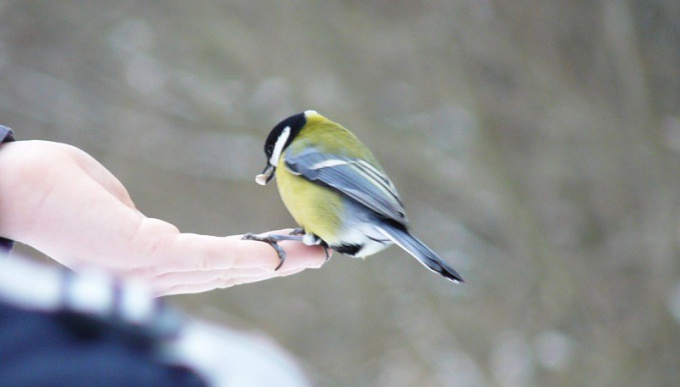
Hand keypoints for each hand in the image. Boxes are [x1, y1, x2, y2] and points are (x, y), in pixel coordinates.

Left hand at [0, 140, 326, 295]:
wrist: (14, 185)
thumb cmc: (56, 188)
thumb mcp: (111, 204)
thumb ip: (138, 218)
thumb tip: (149, 219)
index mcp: (146, 262)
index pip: (209, 265)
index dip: (252, 262)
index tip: (288, 253)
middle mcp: (152, 274)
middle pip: (226, 272)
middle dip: (277, 266)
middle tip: (320, 256)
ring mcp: (147, 267)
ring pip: (222, 267)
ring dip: (273, 262)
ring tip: (313, 253)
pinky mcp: (142, 251)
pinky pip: (202, 256)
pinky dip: (241, 257)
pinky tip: (273, 255)